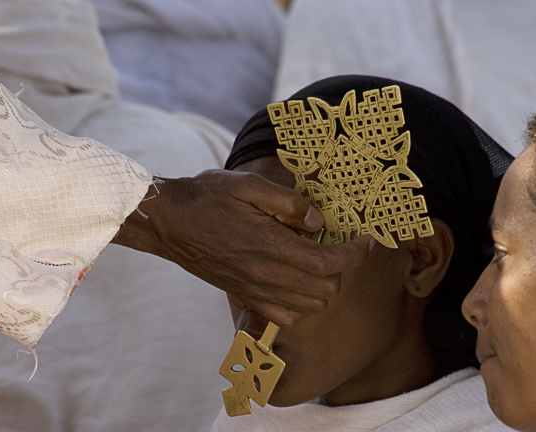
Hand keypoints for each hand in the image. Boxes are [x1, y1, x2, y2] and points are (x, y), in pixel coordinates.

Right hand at [112, 169, 369, 327]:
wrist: (168, 222)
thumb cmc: (207, 198)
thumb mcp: (248, 185)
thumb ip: (289, 204)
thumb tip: (319, 223)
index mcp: (269, 244)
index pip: (328, 262)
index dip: (355, 253)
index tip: (366, 240)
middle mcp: (264, 274)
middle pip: (325, 289)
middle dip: (342, 267)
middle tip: (337, 244)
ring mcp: (254, 290)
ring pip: (310, 307)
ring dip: (324, 286)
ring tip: (317, 261)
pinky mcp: (244, 296)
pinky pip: (285, 317)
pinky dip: (301, 304)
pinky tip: (295, 280)